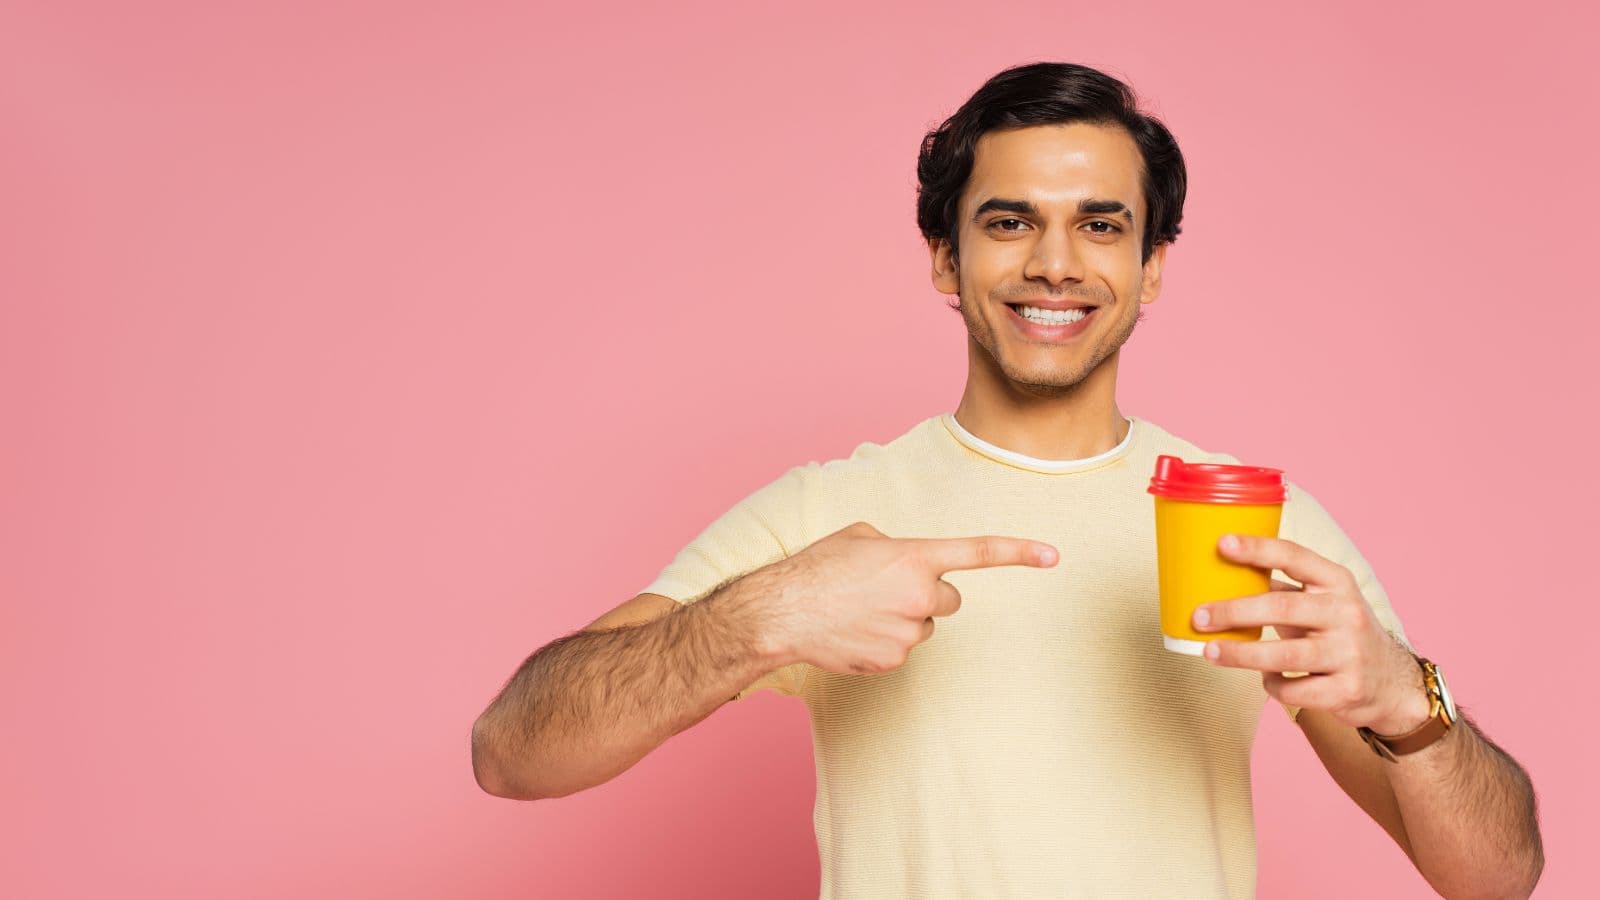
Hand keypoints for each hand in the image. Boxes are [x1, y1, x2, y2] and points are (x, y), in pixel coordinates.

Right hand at [758, 521, 1057, 675]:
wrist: (782, 612)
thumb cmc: (817, 568)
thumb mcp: (859, 537)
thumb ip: (895, 546)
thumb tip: (904, 562)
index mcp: (914, 557)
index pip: (977, 552)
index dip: (1019, 552)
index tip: (1053, 555)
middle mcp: (920, 595)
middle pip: (949, 599)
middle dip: (926, 596)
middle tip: (888, 591)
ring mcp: (909, 632)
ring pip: (923, 626)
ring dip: (902, 618)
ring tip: (861, 610)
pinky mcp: (894, 660)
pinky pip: (902, 649)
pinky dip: (883, 641)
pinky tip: (854, 631)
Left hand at [1192, 533, 1429, 734]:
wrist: (1392, 683)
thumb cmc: (1340, 633)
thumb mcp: (1323, 602)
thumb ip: (1282, 591)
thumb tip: (1222, 580)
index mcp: (1337, 582)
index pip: (1294, 557)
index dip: (1257, 549)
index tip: (1222, 543)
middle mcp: (1346, 613)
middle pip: (1281, 608)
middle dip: (1233, 611)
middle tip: (1199, 617)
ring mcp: (1349, 654)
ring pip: (1282, 655)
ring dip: (1240, 654)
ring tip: (1210, 652)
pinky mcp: (1346, 690)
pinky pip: (1292, 690)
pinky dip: (1271, 685)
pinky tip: (1268, 679)